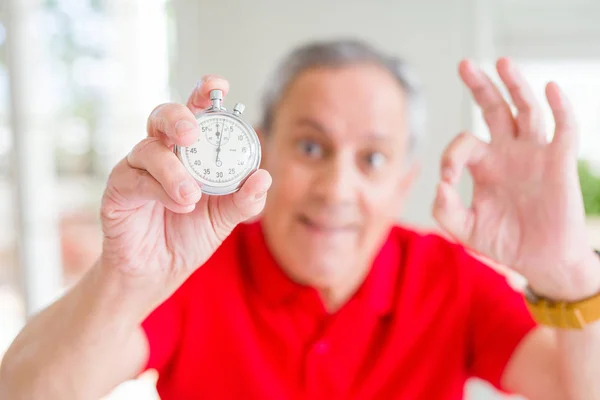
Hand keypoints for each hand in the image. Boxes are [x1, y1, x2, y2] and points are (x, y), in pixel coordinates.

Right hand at [99, 75, 271, 301]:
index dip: (203, 94)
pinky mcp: (118, 190)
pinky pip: (134, 178)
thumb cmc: (189, 236)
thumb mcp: (225, 218)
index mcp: (190, 152)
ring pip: (148, 148)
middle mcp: (162, 153)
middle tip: (193, 134)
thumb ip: (245, 199)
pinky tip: (178, 205)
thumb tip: (263, 176)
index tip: (217, 85)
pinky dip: (159, 190)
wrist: (158, 273)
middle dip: (179, 117)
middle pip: (162, 116)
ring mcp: (137, 169)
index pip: (195, 113)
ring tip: (191, 197)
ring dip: (173, 170)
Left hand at [432, 58, 599, 299]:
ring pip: (526, 110)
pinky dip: (560, 107)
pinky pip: (564, 129)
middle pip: (494, 109)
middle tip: (464, 64)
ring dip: (516, 85)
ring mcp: (534, 154)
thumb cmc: (504, 242)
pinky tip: (550, 88)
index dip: (451, 153)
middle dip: (480, 86)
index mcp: (484, 164)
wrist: (541, 262)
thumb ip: (445, 210)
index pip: (464, 142)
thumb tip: (440, 184)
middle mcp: (508, 152)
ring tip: (501, 61)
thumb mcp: (465, 229)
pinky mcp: (560, 162)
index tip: (449, 178)